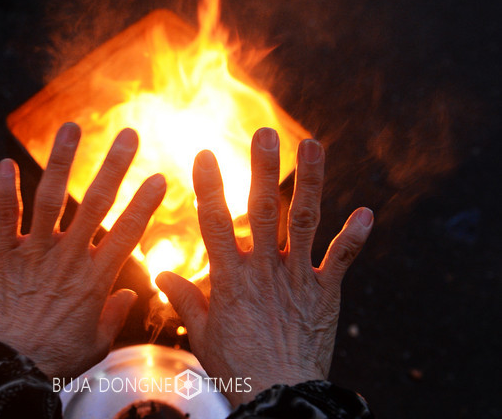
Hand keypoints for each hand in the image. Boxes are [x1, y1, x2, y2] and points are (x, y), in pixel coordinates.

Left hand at [0, 123, 165, 379]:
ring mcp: (34, 252)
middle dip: (114, 165)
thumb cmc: (55, 357)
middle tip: (128, 135)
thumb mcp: (96, 342)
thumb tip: (131, 295)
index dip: (145, 202)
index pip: (127, 232)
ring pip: (50, 197)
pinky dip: (4, 190)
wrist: (6, 367)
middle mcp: (68, 256)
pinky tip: (5, 163)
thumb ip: (115, 314)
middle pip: (95, 203)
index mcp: (96, 277)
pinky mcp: (3, 254)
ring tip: (71, 128)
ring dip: (61, 160)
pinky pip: (4, 216)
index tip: (159, 177)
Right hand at [156, 128, 372, 406]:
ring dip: (310, 182)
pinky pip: (342, 259)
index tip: (205, 154)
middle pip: (263, 211)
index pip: (215, 223)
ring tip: (312, 145)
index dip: (210, 187)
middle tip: (265, 134)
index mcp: (231, 277)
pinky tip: (368, 211)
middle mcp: (265, 269)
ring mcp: (298, 277)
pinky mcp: (326, 292)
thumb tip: (159, 274)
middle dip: (262, 169)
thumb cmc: (237, 366)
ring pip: (304, 221)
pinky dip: (354, 236)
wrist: (281, 397)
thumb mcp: (202, 333)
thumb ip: (184, 297)